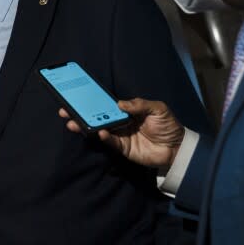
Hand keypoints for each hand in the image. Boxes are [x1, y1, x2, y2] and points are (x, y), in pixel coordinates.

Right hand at [59, 98, 184, 167]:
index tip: (77, 96)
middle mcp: (120, 122)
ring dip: (86, 126)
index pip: (105, 104)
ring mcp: (120, 135)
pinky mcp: (123, 148)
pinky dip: (103, 137)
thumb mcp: (158, 109)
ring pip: (99, 129)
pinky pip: (110, 142)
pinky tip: (99, 132)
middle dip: (81, 113)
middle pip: (97, 116)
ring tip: (73, 122)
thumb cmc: (168, 126)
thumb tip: (120, 103)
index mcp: (126, 111)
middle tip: (65, 110)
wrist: (178, 148)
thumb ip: (140, 104)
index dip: (92, 100)